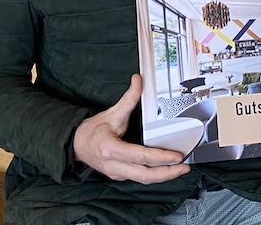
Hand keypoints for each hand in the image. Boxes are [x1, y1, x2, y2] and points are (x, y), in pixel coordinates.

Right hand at [73, 74, 190, 183]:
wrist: (76, 145)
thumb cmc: (92, 131)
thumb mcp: (111, 113)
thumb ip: (128, 98)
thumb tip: (138, 81)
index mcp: (111, 149)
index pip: (141, 156)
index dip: (161, 157)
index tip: (176, 156)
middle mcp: (114, 165)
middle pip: (145, 175)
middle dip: (168, 173)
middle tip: (184, 167)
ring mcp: (117, 172)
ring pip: (143, 179)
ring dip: (163, 176)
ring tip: (180, 169)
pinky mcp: (119, 175)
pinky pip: (139, 178)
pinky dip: (154, 174)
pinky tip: (165, 169)